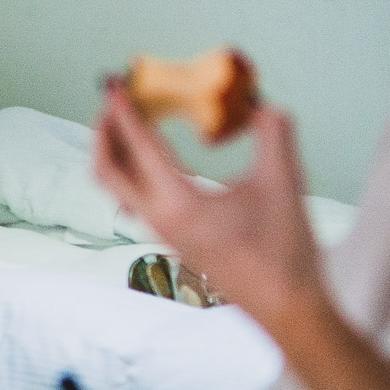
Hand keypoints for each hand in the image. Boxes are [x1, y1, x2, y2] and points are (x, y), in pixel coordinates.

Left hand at [93, 84, 325, 330]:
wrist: (286, 308)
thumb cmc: (285, 251)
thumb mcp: (283, 183)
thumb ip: (273, 133)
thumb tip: (261, 101)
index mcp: (179, 204)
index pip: (140, 147)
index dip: (125, 110)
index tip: (114, 82)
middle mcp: (159, 220)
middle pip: (106, 171)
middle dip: (103, 131)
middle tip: (113, 100)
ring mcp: (161, 232)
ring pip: (117, 187)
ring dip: (115, 151)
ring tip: (128, 121)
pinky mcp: (171, 239)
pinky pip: (135, 198)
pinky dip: (132, 170)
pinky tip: (152, 157)